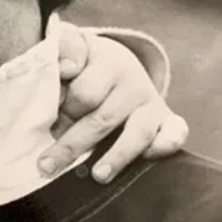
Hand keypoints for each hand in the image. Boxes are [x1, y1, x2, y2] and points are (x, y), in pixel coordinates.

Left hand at [37, 27, 188, 182]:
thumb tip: (66, 69)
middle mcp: (132, 81)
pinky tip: (148, 157)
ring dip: (117, 155)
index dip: (63, 110)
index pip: (84, 93)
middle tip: (47, 164)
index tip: (45, 125)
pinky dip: (166, 144)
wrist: (115, 59)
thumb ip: (65, 51)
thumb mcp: (72, 46)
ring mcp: (151, 101)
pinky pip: (175, 132)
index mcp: (106, 62)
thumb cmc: (84, 61)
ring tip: (97, 176)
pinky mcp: (167, 118)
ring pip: (138, 131)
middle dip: (74, 143)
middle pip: (103, 118)